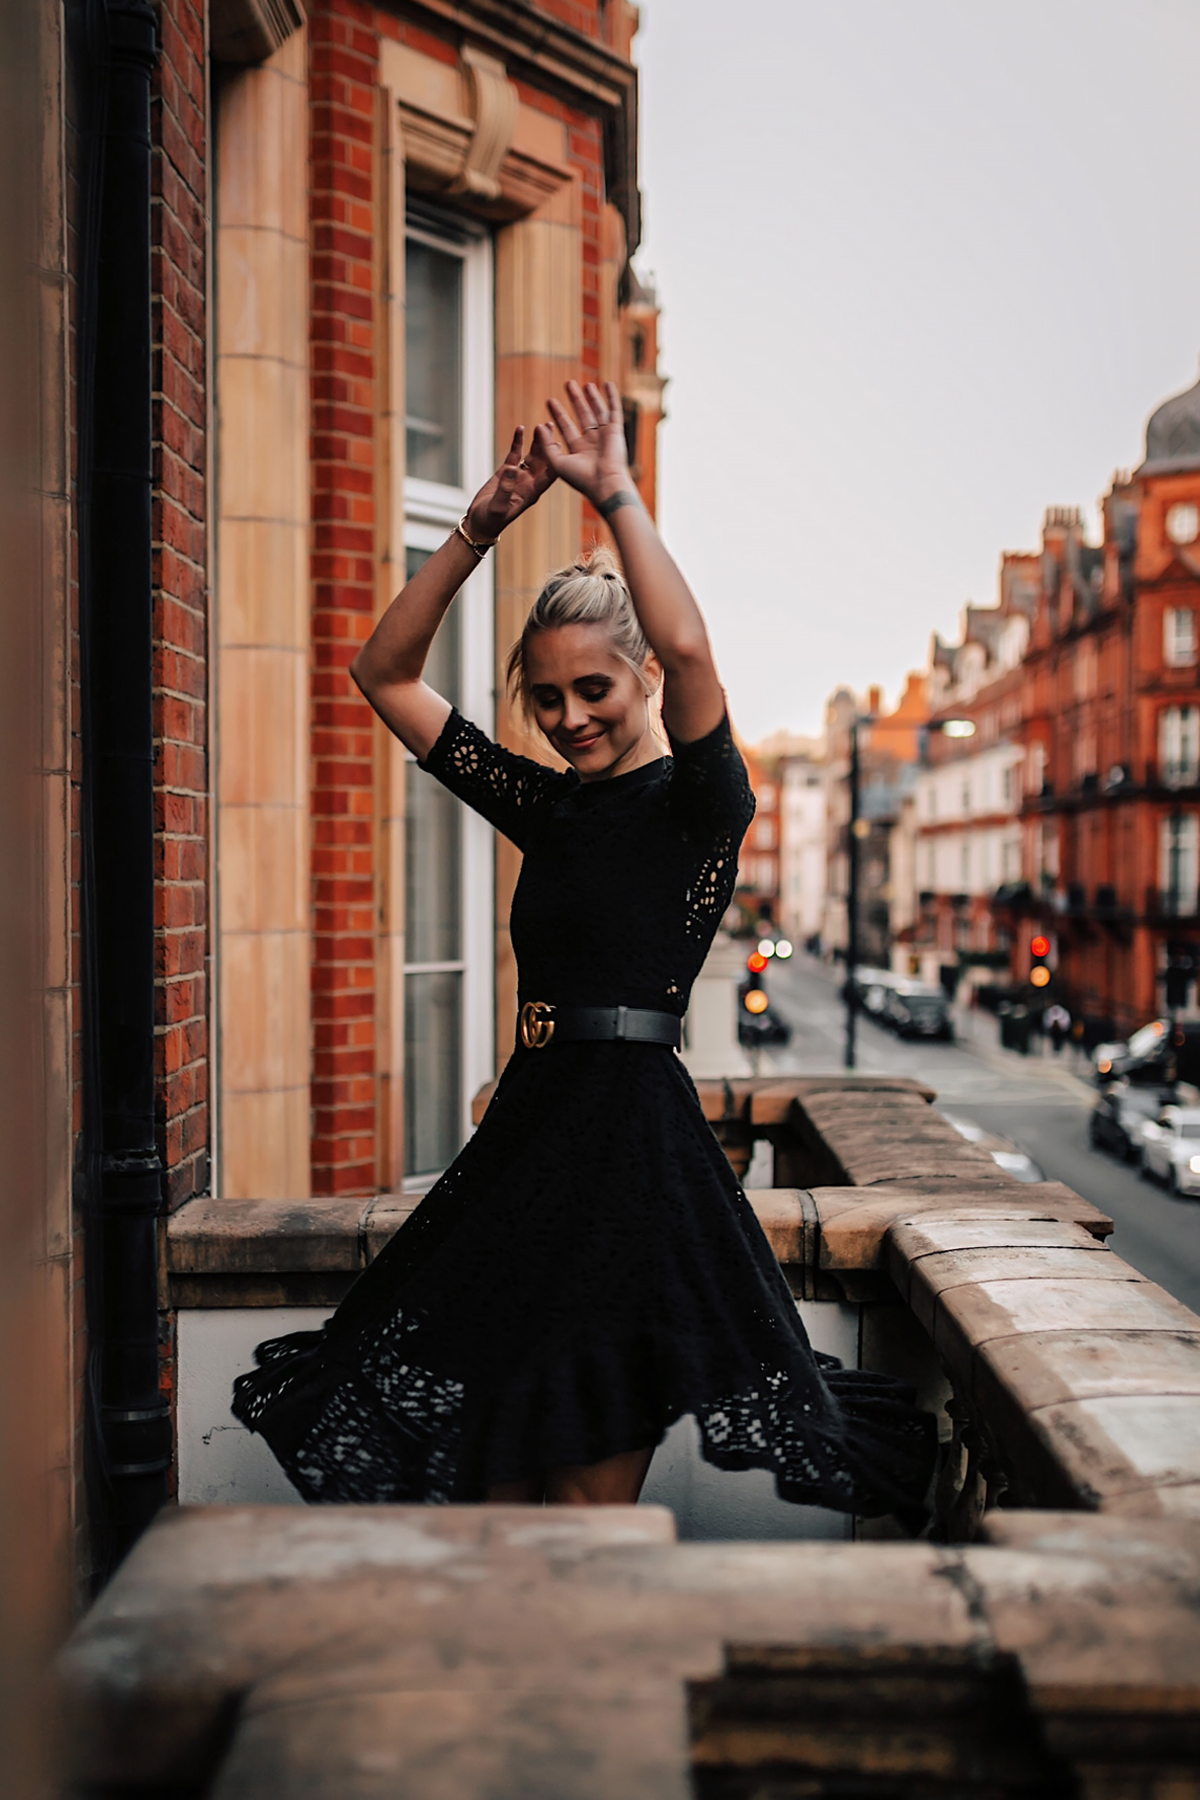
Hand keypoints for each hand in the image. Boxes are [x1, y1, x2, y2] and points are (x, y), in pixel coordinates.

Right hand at [465, 425, 555, 539]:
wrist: (479, 524)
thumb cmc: (490, 521)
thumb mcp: (498, 506)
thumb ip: (505, 488)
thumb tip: (513, 468)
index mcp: (532, 493)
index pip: (548, 475)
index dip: (554, 459)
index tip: (557, 444)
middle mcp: (529, 483)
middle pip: (543, 461)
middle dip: (548, 444)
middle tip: (550, 426)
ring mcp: (519, 476)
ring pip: (532, 455)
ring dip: (537, 441)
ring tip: (543, 425)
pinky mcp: (506, 472)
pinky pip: (515, 454)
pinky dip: (518, 442)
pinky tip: (520, 429)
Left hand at [534, 380, 631, 506]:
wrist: (605, 484)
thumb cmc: (581, 478)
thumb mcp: (557, 462)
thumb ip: (547, 444)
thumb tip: (538, 425)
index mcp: (578, 451)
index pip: (566, 427)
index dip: (558, 414)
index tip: (550, 400)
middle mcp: (592, 442)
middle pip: (582, 416)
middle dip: (575, 400)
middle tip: (568, 384)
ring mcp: (605, 436)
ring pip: (598, 411)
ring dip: (592, 397)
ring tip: (585, 383)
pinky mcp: (616, 431)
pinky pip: (614, 410)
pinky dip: (612, 397)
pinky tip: (608, 384)